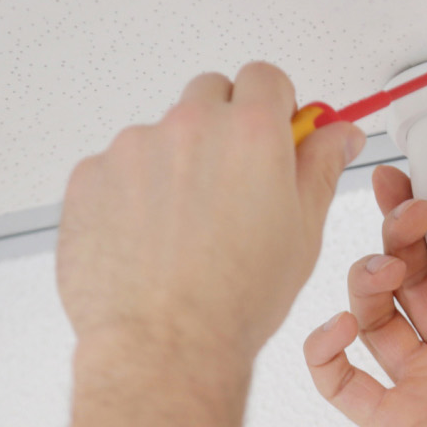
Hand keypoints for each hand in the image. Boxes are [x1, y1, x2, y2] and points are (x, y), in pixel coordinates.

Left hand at [56, 63, 366, 364]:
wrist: (163, 347)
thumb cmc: (234, 302)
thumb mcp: (303, 234)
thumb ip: (320, 168)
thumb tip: (337, 136)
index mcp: (251, 133)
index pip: (266, 78)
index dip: (274, 108)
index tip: (274, 133)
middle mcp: (189, 127)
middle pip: (210, 95)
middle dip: (223, 128)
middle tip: (232, 187)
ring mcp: (133, 148)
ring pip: (161, 136)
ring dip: (175, 165)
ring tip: (185, 232)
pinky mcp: (90, 177)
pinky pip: (117, 169)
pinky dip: (131, 195)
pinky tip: (149, 242)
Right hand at [303, 165, 426, 426]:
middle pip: (410, 276)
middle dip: (398, 234)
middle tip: (403, 206)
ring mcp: (425, 387)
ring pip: (373, 318)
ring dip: (367, 282)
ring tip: (385, 268)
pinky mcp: (398, 426)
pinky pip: (342, 385)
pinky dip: (325, 353)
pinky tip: (337, 328)